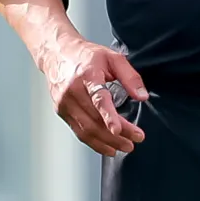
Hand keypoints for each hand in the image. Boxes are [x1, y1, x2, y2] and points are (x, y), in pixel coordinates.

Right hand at [44, 33, 147, 154]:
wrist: (57, 53)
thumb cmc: (85, 55)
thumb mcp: (113, 58)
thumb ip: (130, 77)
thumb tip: (142, 96)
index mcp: (87, 75)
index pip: (98, 99)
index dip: (109, 116)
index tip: (118, 130)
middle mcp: (72, 91)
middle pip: (95, 119)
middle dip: (116, 135)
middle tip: (134, 141)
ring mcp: (65, 103)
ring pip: (86, 129)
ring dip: (106, 142)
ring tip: (124, 147)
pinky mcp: (61, 111)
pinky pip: (78, 131)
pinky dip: (94, 142)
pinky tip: (107, 147)